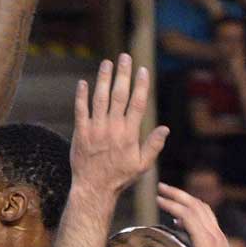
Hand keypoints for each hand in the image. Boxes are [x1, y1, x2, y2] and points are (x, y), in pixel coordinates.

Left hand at [69, 54, 167, 197]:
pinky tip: (83, 83)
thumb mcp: (142, 166)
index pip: (137, 104)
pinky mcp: (80, 133)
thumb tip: (165, 129)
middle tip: (125, 57)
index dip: (141, 85)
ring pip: (100, 98)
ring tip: (107, 63)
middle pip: (119, 95)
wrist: (94, 189)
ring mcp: (95, 129)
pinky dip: (81, 96)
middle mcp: (113, 128)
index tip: (142, 70)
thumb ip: (153, 146)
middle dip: (123, 74)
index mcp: (129, 134)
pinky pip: (80, 110)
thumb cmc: (119, 178)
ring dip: (103, 79)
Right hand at [156, 181, 245, 246]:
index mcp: (206, 240)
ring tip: (171, 197)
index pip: (187, 214)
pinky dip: (194, 210)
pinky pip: (207, 217)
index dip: (172, 204)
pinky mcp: (219, 239)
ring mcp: (218, 234)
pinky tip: (181, 220)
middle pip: (195, 204)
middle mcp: (214, 233)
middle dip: (177, 194)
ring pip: (203, 208)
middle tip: (162, 187)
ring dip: (186, 199)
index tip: (158, 198)